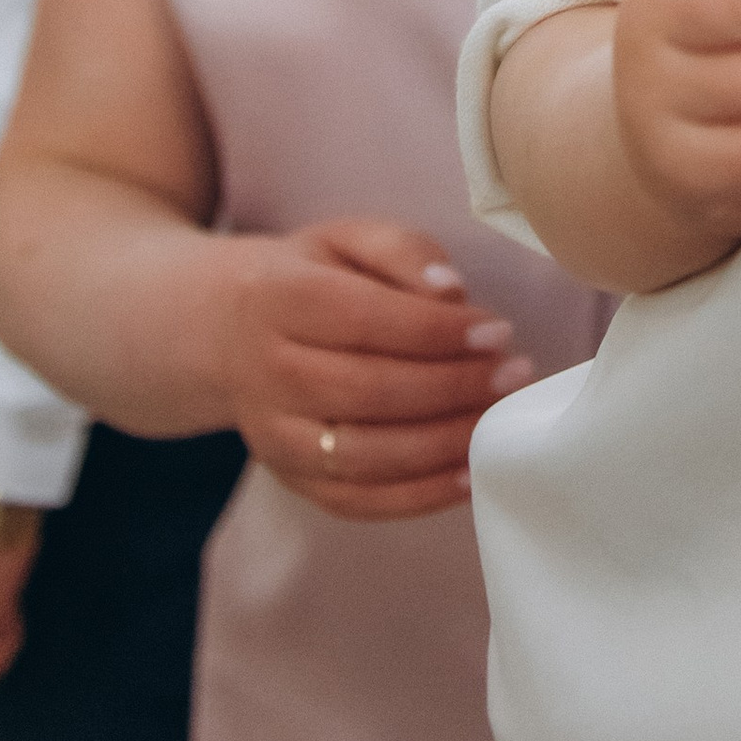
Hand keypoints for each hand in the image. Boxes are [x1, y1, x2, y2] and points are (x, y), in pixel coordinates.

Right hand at [209, 221, 540, 521]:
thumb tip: (451, 291)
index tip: (498, 330)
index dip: (436, 331)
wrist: (226, 331)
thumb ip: (403, 251)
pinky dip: (417, 497)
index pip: (363, 319)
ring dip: (443, 443)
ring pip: (363, 456)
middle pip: (366, 392)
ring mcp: (273, 436)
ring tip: (499, 418)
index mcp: (278, 298)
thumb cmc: (310, 278)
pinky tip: (469, 473)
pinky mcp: (289, 479)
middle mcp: (266, 373)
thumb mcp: (349, 238)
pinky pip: (356, 501)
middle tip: (514, 373)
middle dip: (453, 387)